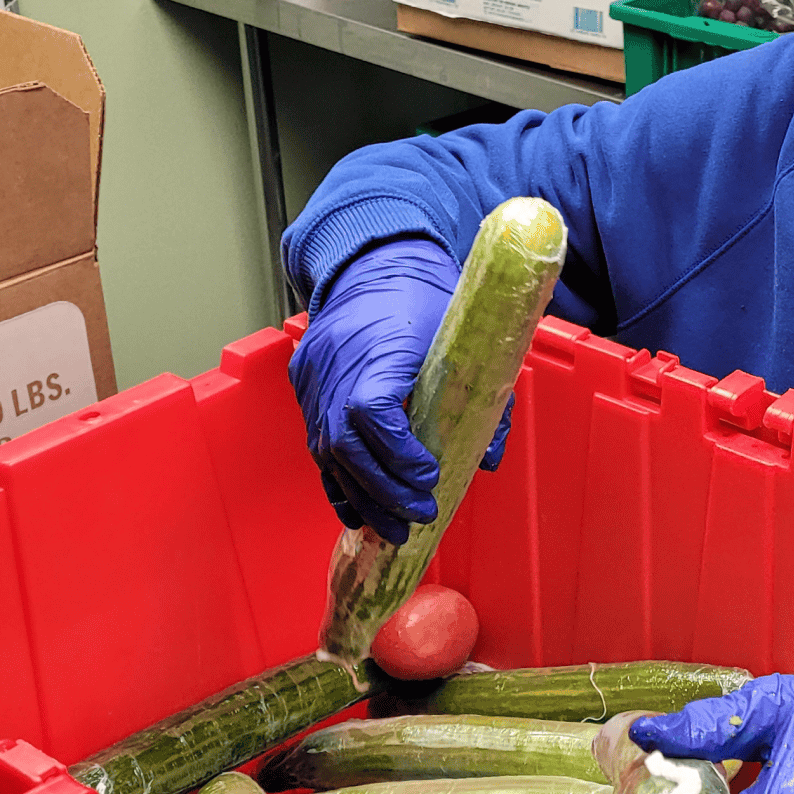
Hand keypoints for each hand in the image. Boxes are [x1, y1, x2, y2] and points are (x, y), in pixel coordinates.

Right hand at [289, 238, 509, 543]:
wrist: (372, 265)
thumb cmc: (423, 301)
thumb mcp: (463, 343)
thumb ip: (482, 399)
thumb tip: (488, 458)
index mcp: (377, 350)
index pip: (372, 411)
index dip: (399, 453)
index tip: (430, 475)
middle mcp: (336, 369)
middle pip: (346, 445)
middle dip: (385, 491)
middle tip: (421, 515)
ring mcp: (314, 381)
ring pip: (327, 453)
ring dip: (362, 496)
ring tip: (393, 528)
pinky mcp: (305, 387)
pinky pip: (316, 446)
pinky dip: (338, 482)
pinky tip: (358, 510)